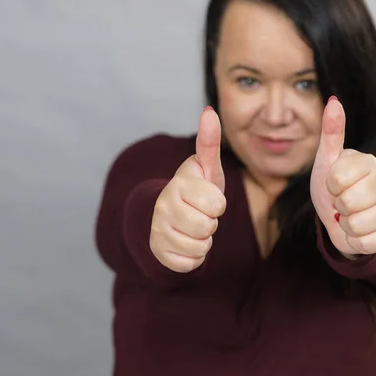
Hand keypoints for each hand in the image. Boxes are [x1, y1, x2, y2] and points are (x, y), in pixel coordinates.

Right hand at [149, 107, 226, 272]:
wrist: (169, 217)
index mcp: (178, 184)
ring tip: (193, 228)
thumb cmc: (195, 191)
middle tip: (200, 215)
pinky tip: (185, 243)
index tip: (207, 198)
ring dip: (203, 241)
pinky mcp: (158, 253)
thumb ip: (209, 143)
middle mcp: (163, 206)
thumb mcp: (206, 169)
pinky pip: (189, 263)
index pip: (216, 204)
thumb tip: (210, 111)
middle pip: (207, 227)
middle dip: (210, 224)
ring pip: (199, 247)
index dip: (218, 204)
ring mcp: (158, 230)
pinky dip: (193, 257)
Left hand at [310, 97, 375, 256]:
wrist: (344, 217)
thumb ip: (331, 132)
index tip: (334, 183)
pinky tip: (358, 229)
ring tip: (349, 214)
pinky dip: (354, 240)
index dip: (330, 185)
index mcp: (368, 162)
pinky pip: (364, 242)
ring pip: (356, 224)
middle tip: (342, 201)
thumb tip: (333, 100)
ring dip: (345, 223)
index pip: (337, 179)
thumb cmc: (335, 185)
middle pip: (348, 202)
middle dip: (338, 205)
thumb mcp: (327, 160)